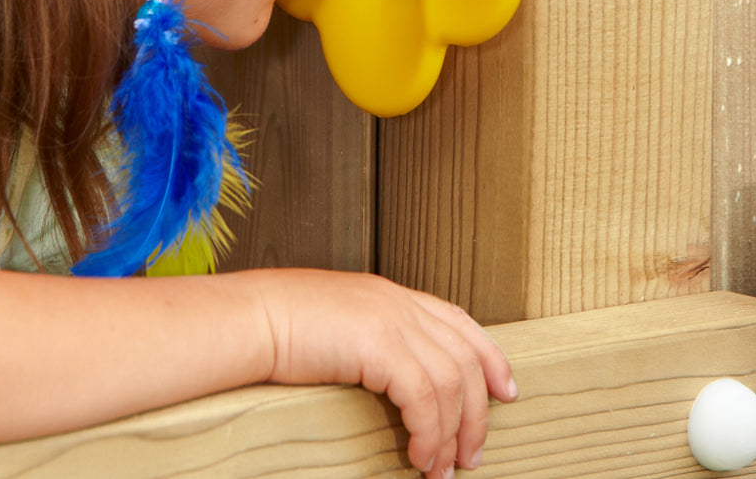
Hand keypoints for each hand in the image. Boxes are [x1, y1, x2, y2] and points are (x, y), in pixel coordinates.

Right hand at [253, 269, 516, 476]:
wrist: (250, 318)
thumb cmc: (278, 327)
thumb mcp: (335, 324)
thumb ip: (368, 339)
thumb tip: (390, 381)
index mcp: (388, 294)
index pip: (456, 320)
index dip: (488, 356)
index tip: (505, 390)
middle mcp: (397, 301)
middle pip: (464, 356)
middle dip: (478, 412)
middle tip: (473, 455)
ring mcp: (390, 319)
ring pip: (451, 382)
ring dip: (453, 434)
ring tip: (441, 470)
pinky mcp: (380, 344)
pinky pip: (425, 398)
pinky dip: (430, 433)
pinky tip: (419, 456)